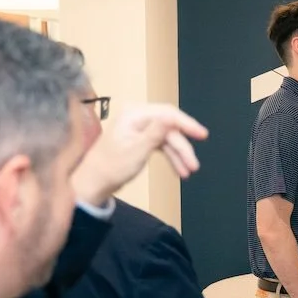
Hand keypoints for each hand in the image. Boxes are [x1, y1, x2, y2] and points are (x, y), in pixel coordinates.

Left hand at [72, 104, 208, 205]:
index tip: (203, 135)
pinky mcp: (141, 138)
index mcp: (134, 114)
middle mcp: (138, 116)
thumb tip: (172, 117)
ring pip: (168, 138)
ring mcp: (140, 127)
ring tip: (188, 172)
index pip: (168, 114)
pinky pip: (161, 144)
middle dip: (183, 147)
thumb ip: (156, 133)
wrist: (94, 183)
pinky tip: (179, 170)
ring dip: (179, 154)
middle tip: (194, 165)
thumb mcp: (137, 150)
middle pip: (170, 128)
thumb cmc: (111, 167)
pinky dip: (170, 156)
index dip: (187, 124)